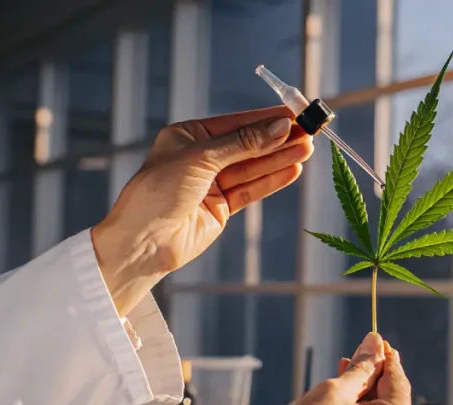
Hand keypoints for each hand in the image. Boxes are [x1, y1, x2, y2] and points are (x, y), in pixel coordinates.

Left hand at [92, 106, 313, 314]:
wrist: (144, 242)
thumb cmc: (159, 192)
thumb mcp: (202, 159)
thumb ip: (243, 143)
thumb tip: (279, 127)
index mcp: (188, 136)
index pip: (235, 123)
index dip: (265, 119)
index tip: (294, 114)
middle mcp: (200, 158)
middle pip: (247, 145)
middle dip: (277, 139)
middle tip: (308, 131)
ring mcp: (212, 184)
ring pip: (252, 167)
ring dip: (279, 158)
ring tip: (307, 149)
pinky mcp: (221, 208)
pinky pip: (251, 189)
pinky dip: (272, 179)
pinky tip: (292, 169)